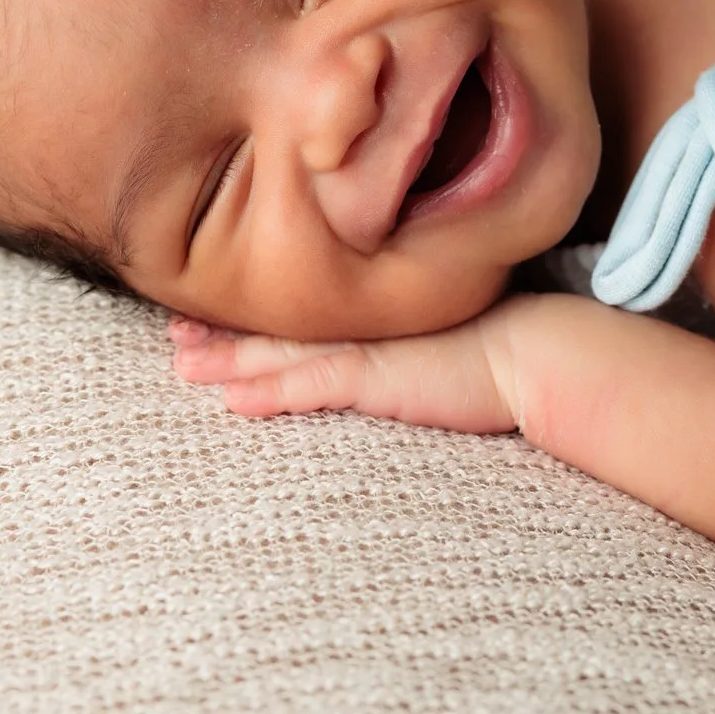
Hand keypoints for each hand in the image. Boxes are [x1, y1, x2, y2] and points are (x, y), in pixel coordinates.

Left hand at [168, 307, 522, 435]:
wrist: (541, 351)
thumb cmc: (502, 344)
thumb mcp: (440, 335)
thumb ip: (406, 339)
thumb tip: (391, 351)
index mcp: (374, 313)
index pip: (301, 310)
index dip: (252, 312)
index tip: (210, 311)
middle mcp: (363, 322)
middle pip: (278, 325)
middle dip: (221, 330)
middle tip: (173, 331)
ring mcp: (368, 349)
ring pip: (281, 353)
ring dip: (229, 360)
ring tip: (182, 362)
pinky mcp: (379, 378)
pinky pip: (313, 385)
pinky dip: (271, 393)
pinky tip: (235, 403)